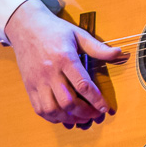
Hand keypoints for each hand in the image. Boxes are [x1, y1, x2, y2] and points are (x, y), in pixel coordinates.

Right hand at [4, 0, 126, 126]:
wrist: (26, 27)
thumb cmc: (55, 30)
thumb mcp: (79, 34)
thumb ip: (98, 47)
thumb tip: (119, 53)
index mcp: (65, 58)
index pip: (82, 84)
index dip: (95, 99)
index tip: (105, 108)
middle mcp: (50, 72)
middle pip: (67, 101)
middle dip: (84, 112)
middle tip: (95, 115)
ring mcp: (37, 81)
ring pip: (52, 109)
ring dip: (68, 118)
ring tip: (81, 118)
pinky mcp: (29, 86)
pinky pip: (40, 108)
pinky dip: (52, 117)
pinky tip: (64, 116)